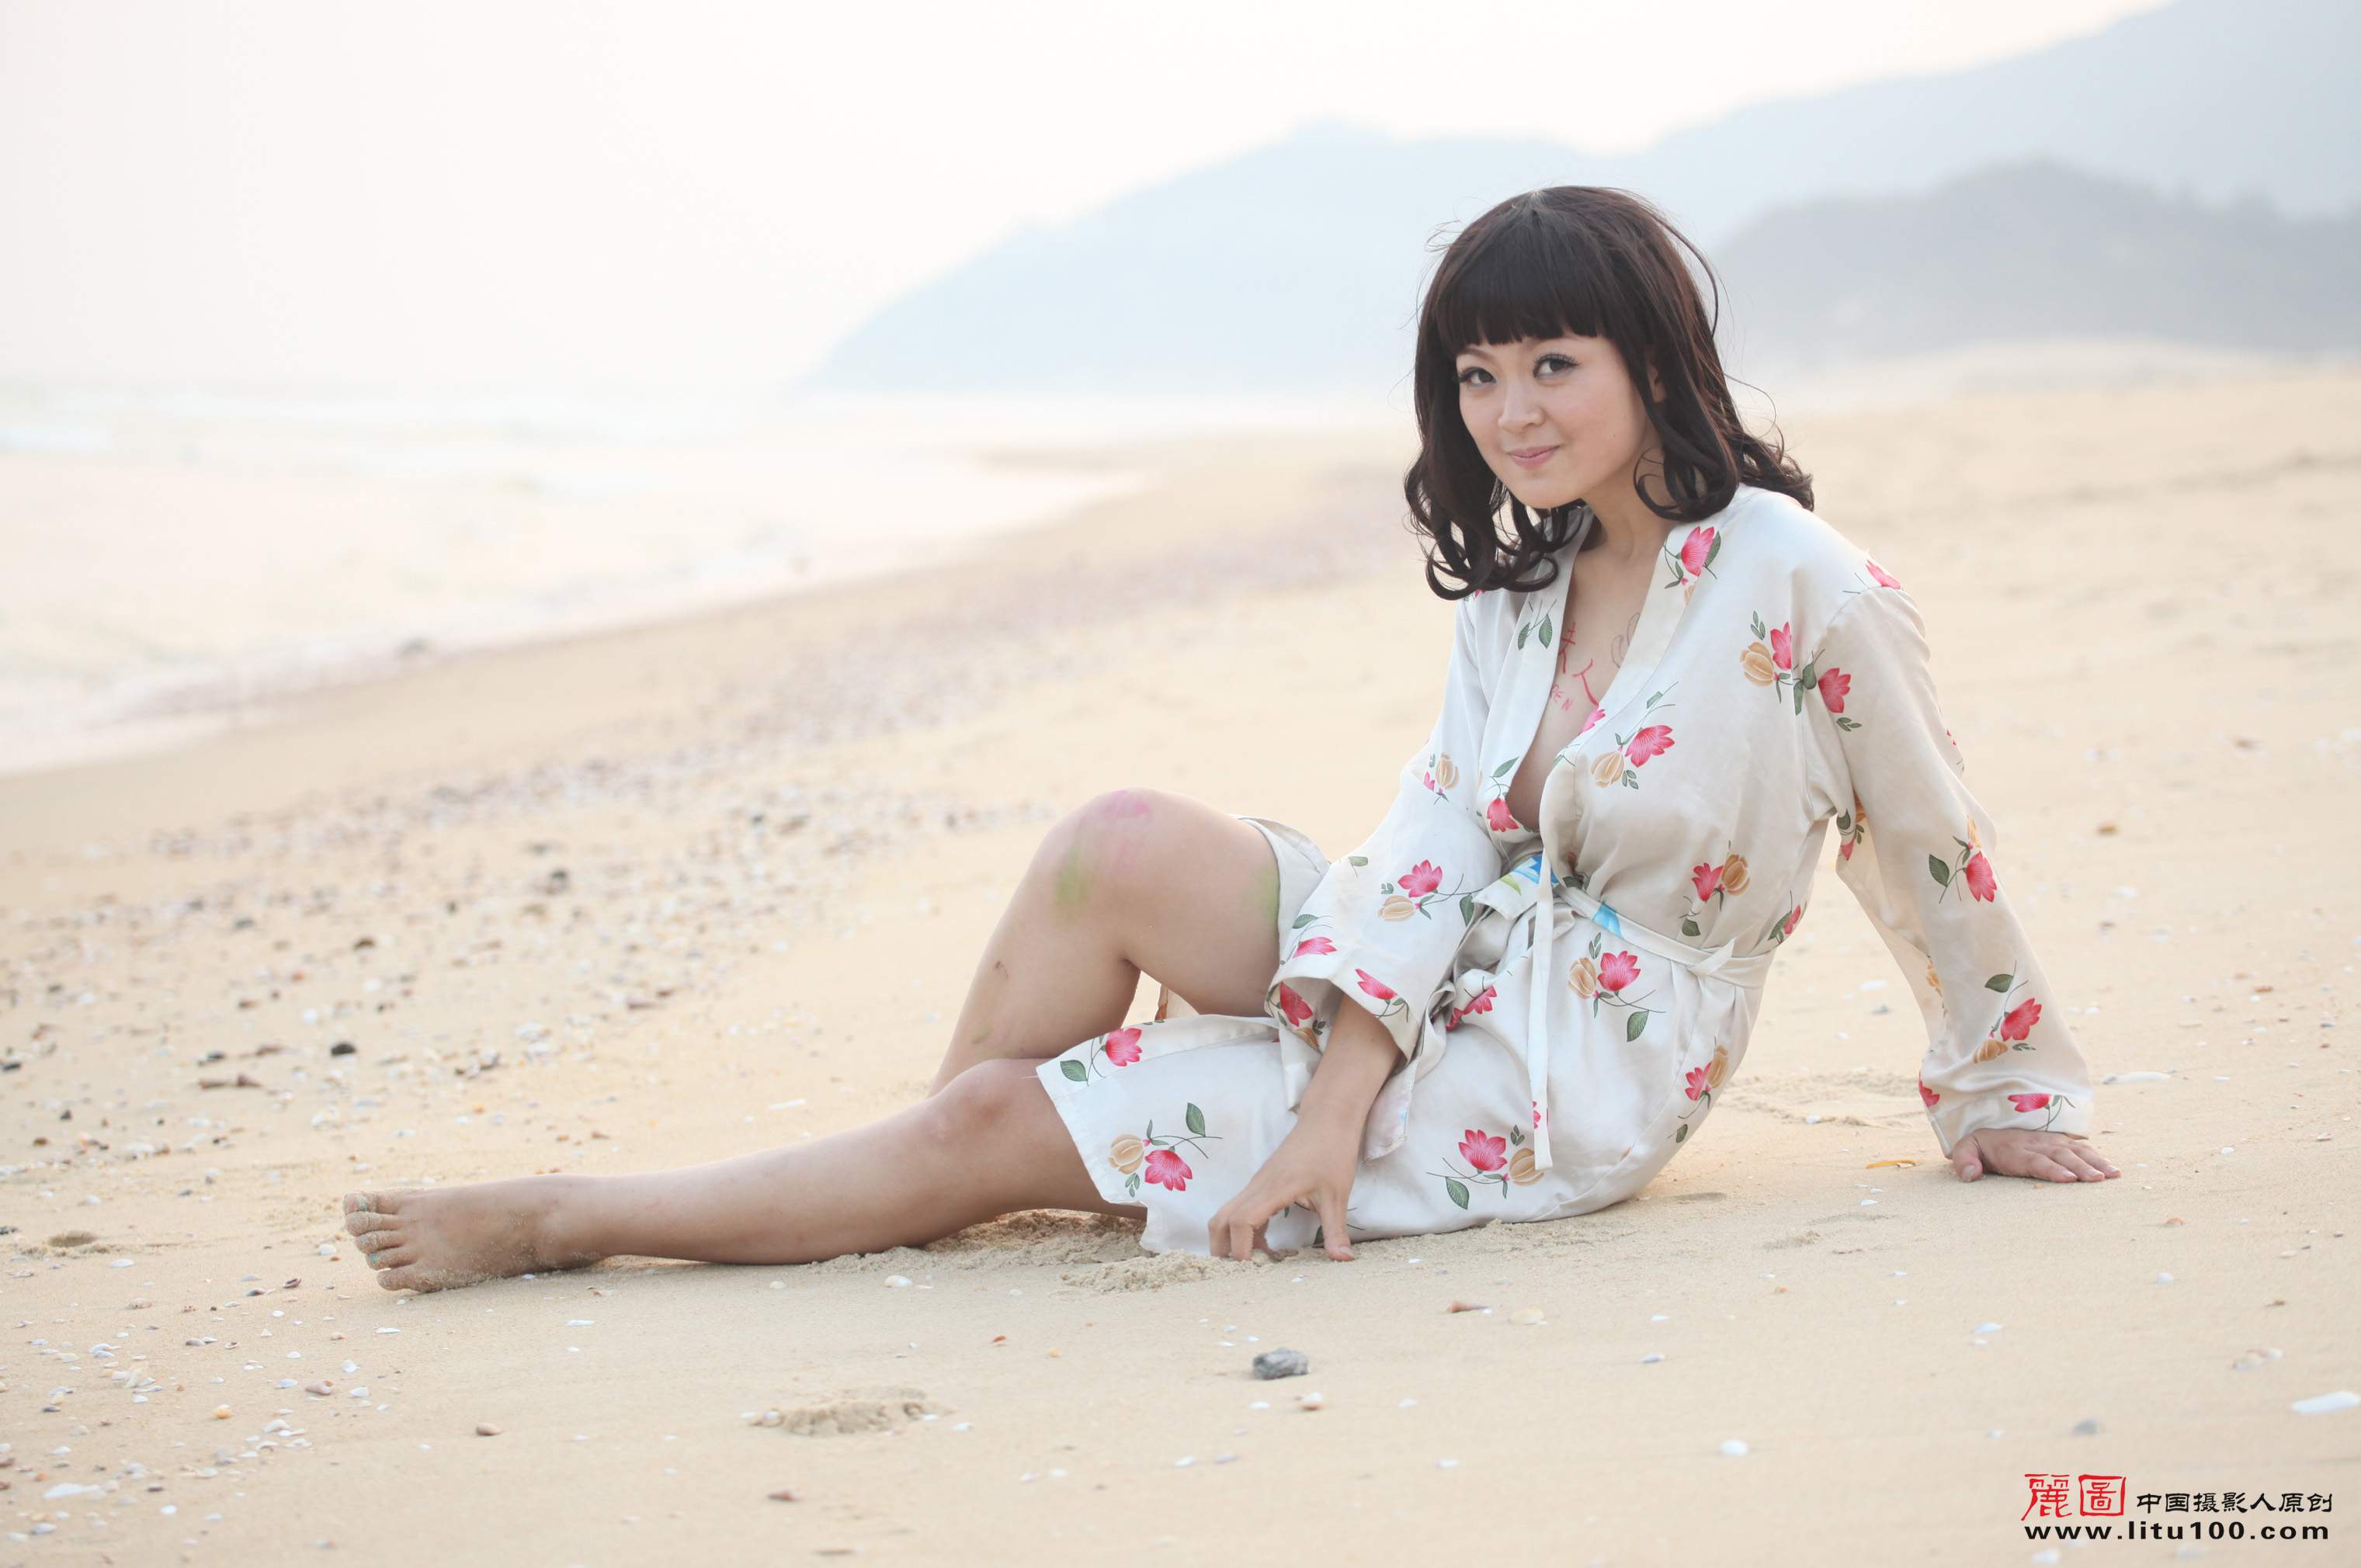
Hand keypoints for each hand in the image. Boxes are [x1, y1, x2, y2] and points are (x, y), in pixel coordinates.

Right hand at [1208, 1111, 1361, 1261]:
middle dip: (1222, 1248)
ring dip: (1230, 1239)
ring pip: (1227, 1213)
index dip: (1240, 1248)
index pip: (1242, 1221)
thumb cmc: (1332, 1152)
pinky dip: (1243, 1229)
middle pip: (1221, 1219)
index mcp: (1274, 1189)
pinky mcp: (1261, 1183)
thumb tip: (1342, 1260)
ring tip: (1252, 1261)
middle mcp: (1258, 1186)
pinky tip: (1263, 1244)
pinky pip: (1240, 1208)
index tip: (1252, 1268)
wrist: (1327, 1120)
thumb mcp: (1337, 1195)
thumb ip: (1335, 1230)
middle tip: (1239, 1273)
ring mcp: (1257, 1183)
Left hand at [1951, 1128, 2119, 1182]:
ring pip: (2075, 1151)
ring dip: (2095, 1162)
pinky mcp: (2059, 1141)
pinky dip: (2097, 1157)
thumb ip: (1965, 1161)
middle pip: (2061, 1156)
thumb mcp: (1965, 1149)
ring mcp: (2050, 1141)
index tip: (2068, 1178)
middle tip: (2099, 1179)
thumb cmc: (1980, 1145)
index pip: (2036, 1161)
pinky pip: (2081, 1148)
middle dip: (2081, 1167)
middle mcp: (2036, 1144)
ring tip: (2113, 1174)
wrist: (1989, 1125)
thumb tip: (1970, 1175)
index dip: (2052, 1169)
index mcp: (2015, 1150)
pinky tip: (2113, 1168)